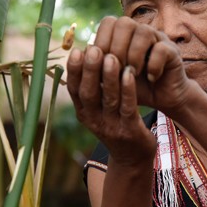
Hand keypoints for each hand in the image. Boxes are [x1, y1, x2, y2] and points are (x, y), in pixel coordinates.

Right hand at [66, 43, 155, 165]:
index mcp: (84, 113)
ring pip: (108, 99)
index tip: (77, 50)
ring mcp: (112, 127)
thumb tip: (85, 54)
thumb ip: (92, 87)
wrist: (132, 158)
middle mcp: (94, 121)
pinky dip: (128, 89)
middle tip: (93, 48)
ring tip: (111, 56)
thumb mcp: (98, 109)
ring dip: (109, 77)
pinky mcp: (130, 130)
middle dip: (90, 70)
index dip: (75, 71)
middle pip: (89, 94)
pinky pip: (128, 107)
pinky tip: (129, 73)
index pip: (75, 90)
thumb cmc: (115, 124)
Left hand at [92, 16, 192, 112]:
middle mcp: (140, 31)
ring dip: (134, 55)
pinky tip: (150, 78)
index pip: (108, 22)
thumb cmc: (132, 86)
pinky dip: (153, 65)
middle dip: (116, 48)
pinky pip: (161, 49)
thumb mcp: (110, 78)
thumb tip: (80, 54)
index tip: (100, 65)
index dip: (102, 42)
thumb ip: (96, 66)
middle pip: (124, 22)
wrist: (160, 98)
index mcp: (123, 34)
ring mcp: (157, 38)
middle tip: (116, 70)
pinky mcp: (172, 51)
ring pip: (143, 32)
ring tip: (132, 74)